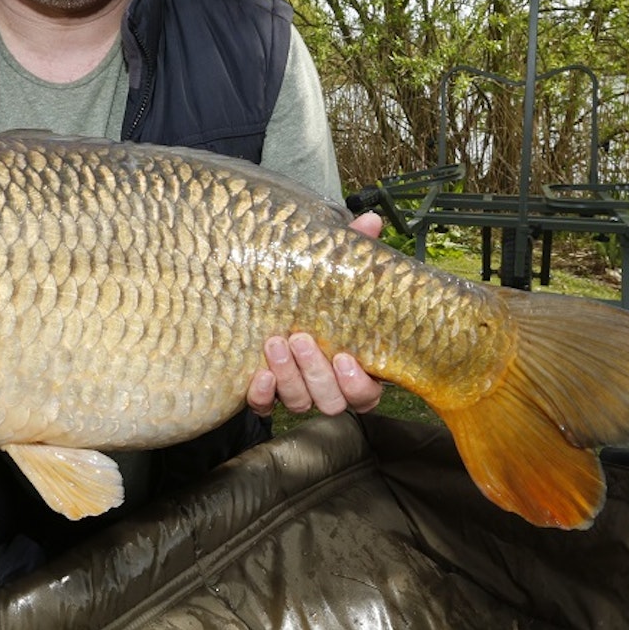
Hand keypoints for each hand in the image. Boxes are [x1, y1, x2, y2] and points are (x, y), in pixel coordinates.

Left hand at [247, 211, 384, 417]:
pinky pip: (263, 407)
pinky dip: (261, 396)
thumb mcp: (331, 273)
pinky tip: (258, 376)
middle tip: (301, 338)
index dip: (358, 383)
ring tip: (276, 341)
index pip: (366, 393)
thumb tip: (370, 222)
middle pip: (331, 401)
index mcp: (353, 367)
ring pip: (299, 403)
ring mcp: (295, 392)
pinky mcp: (265, 395)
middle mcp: (326, 387)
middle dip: (316, 372)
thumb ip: (351, 253)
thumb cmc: (311, 295)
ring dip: (289, 376)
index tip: (344, 356)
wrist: (266, 304)